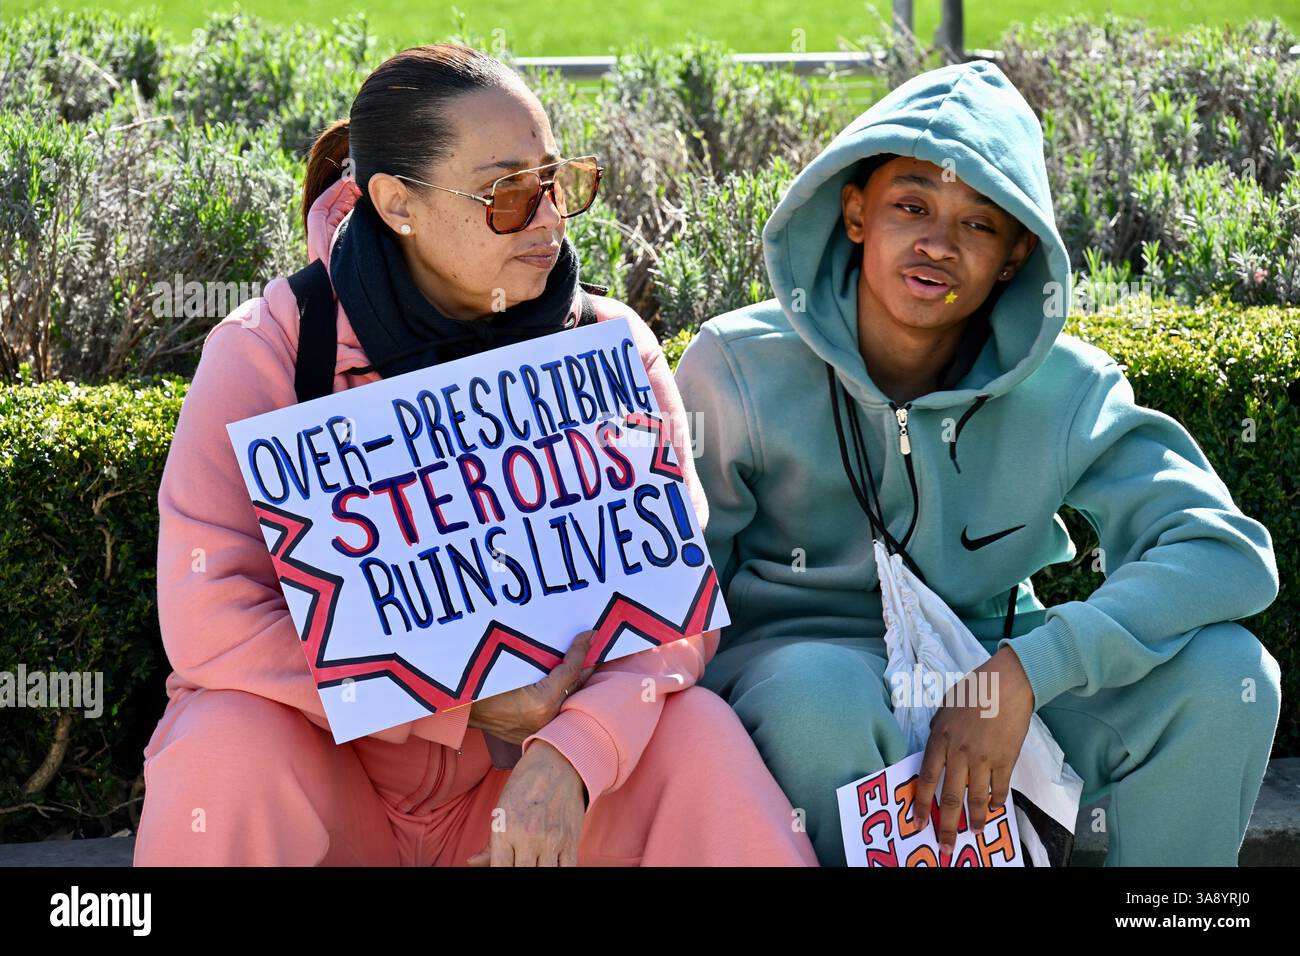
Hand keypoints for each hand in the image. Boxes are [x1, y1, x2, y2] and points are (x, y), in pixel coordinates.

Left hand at [466, 740, 586, 865]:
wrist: (558, 763)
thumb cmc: (525, 786)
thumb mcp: (501, 810)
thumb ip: (490, 844)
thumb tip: (472, 862)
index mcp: (505, 830)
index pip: (499, 870)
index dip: (500, 874)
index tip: (505, 866)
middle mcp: (527, 837)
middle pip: (521, 874)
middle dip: (519, 871)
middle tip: (520, 862)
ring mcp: (551, 840)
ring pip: (544, 874)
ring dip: (538, 871)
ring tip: (534, 862)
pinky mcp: (571, 840)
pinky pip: (566, 869)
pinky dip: (558, 870)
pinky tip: (550, 863)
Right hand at [467, 630, 594, 744]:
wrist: (463, 711)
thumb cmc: (483, 684)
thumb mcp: (512, 664)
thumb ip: (542, 655)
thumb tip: (573, 637)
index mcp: (541, 702)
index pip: (571, 670)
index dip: (582, 649)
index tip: (592, 633)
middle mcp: (546, 718)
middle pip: (577, 686)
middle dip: (588, 664)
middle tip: (597, 644)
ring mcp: (543, 728)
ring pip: (572, 698)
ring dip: (580, 679)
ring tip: (589, 660)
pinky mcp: (539, 731)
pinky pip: (560, 707)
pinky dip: (568, 692)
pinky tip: (573, 680)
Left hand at [913, 646, 1034, 864]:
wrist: (1007, 684)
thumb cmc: (974, 689)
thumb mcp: (944, 707)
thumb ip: (937, 730)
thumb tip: (933, 748)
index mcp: (940, 739)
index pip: (926, 779)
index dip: (921, 804)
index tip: (918, 823)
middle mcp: (959, 753)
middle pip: (951, 797)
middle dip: (947, 826)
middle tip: (945, 846)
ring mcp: (984, 758)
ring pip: (976, 799)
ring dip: (975, 820)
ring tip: (974, 832)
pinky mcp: (1006, 760)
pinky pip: (999, 788)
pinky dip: (996, 801)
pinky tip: (994, 808)